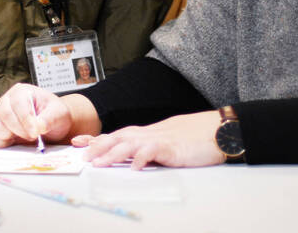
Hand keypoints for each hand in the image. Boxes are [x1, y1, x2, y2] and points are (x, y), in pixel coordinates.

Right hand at [0, 83, 89, 147]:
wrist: (52, 126)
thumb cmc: (54, 115)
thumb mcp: (59, 114)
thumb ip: (49, 119)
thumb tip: (38, 127)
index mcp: (22, 91)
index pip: (18, 103)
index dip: (26, 119)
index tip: (36, 132)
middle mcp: (7, 101)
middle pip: (4, 113)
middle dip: (19, 129)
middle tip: (33, 136)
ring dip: (6, 135)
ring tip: (23, 138)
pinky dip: (0, 143)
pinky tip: (14, 143)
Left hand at [72, 110, 224, 169]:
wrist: (218, 130)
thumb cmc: (196, 137)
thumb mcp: (169, 141)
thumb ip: (152, 147)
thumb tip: (137, 157)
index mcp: (149, 133)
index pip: (119, 134)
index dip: (99, 138)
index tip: (80, 143)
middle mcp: (151, 134)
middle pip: (120, 137)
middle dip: (99, 146)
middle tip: (83, 156)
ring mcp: (161, 139)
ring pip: (130, 143)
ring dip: (112, 153)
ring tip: (99, 163)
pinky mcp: (172, 147)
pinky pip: (153, 151)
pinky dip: (141, 158)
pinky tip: (133, 167)